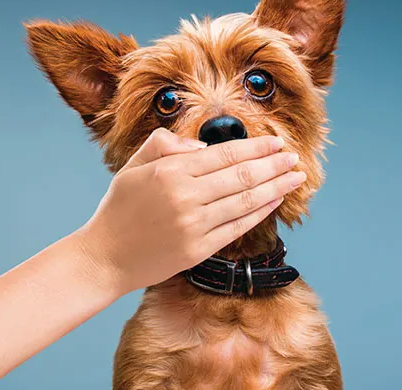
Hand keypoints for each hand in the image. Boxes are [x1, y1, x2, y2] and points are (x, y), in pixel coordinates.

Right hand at [78, 128, 304, 294]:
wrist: (105, 258)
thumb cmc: (119, 209)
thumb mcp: (133, 166)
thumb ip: (165, 145)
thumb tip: (202, 146)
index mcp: (170, 171)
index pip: (225, 154)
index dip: (256, 148)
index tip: (276, 143)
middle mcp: (185, 196)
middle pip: (242, 175)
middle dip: (274, 165)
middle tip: (294, 157)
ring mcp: (194, 225)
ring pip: (246, 201)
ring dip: (276, 187)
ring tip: (296, 177)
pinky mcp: (199, 249)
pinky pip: (238, 226)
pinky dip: (261, 212)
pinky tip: (275, 201)